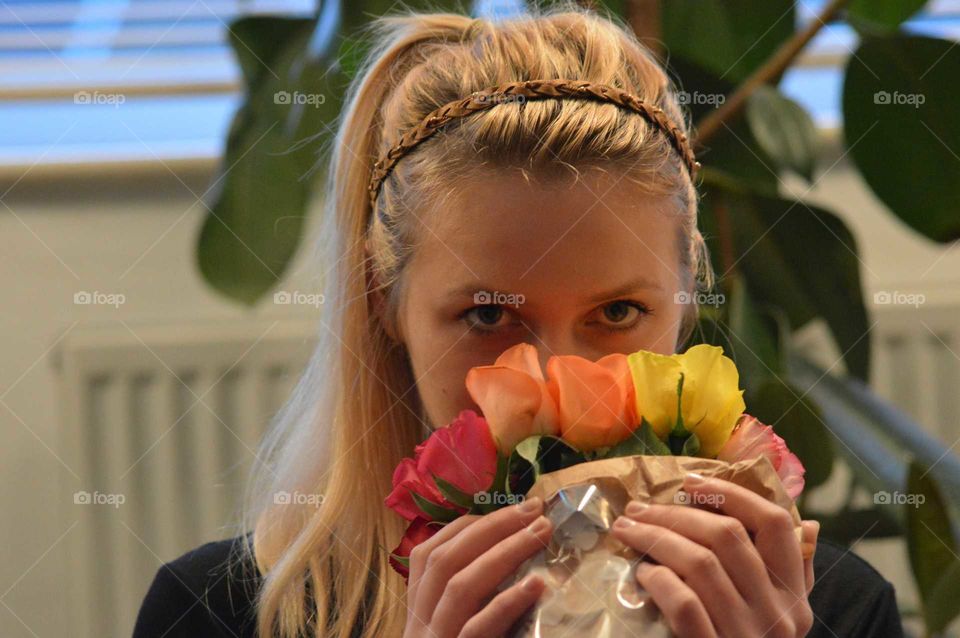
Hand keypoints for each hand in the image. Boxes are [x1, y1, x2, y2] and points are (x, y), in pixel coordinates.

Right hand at [403, 496, 552, 636]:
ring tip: (542, 532)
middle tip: (534, 509)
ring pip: (462, 587)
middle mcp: (419, 623)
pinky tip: (535, 584)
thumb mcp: (458, 622)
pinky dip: (506, 602)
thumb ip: (475, 591)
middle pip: (445, 561)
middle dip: (492, 527)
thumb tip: (511, 546)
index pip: (429, 554)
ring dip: (505, 552)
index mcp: (418, 609)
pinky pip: (478, 628)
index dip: (468, 526)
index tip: (509, 510)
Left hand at [610, 473, 818, 637]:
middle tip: (640, 508)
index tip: (690, 481)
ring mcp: (746, 636)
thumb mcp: (784, 618)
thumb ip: (796, 572)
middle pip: (727, 536)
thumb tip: (811, 525)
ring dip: (656, 538)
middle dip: (677, 512)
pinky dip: (659, 581)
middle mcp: (778, 615)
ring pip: (700, 563)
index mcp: (795, 598)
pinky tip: (641, 573)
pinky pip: (684, 605)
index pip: (775, 524)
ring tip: (629, 531)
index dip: (731, 493)